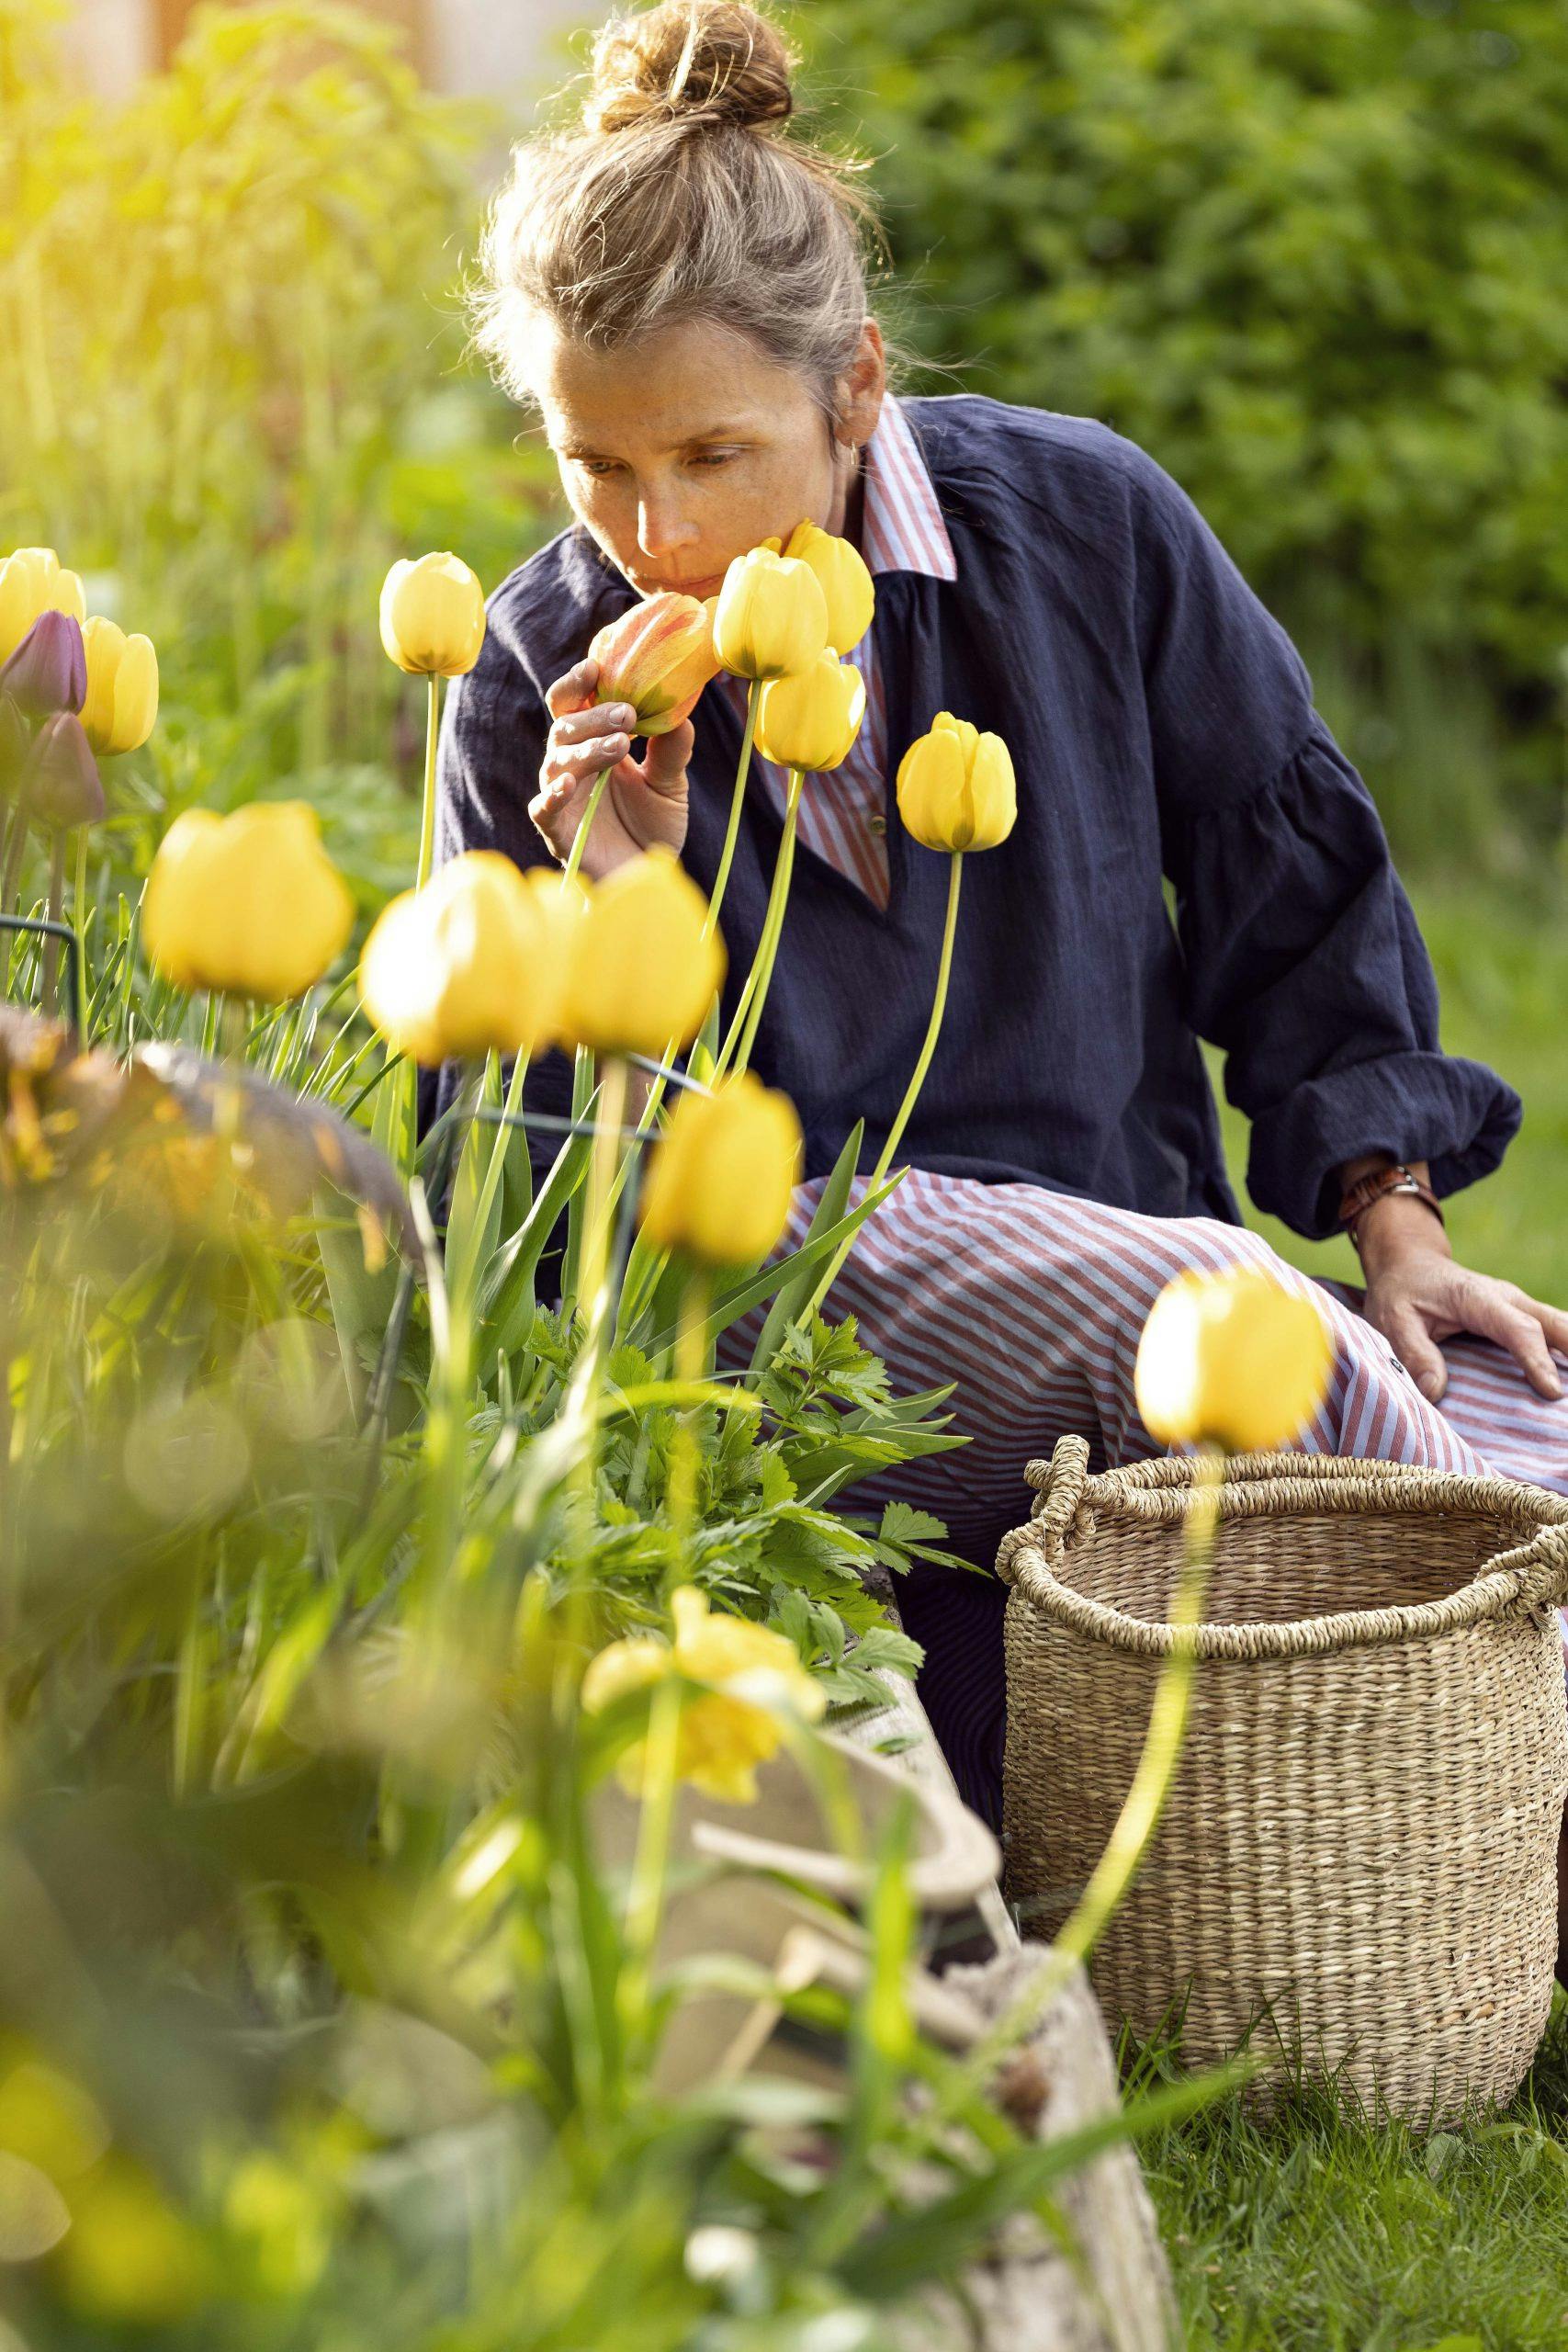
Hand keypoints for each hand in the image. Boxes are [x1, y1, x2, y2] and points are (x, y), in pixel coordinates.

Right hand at [531, 656, 691, 878]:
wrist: (647, 880)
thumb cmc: (652, 828)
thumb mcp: (670, 784)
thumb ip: (672, 750)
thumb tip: (680, 711)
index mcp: (592, 746)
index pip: (574, 705)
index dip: (578, 683)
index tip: (596, 666)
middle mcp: (572, 768)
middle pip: (563, 727)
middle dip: (592, 715)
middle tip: (627, 714)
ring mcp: (562, 799)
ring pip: (556, 762)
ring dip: (586, 748)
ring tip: (620, 745)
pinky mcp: (557, 833)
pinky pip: (543, 809)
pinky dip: (553, 795)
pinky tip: (571, 785)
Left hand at [1357, 1192, 1567, 1403]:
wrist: (1409, 1265)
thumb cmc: (1400, 1292)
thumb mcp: (1392, 1320)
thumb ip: (1413, 1352)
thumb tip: (1434, 1391)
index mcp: (1477, 1298)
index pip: (1518, 1329)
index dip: (1536, 1359)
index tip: (1551, 1391)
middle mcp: (1507, 1299)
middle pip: (1555, 1324)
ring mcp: (1518, 1307)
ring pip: (1560, 1326)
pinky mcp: (1519, 1317)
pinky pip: (1552, 1334)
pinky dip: (1565, 1352)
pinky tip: (1566, 1377)